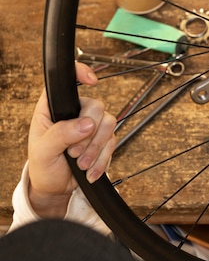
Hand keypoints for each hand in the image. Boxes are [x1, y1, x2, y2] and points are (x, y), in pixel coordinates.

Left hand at [27, 63, 115, 217]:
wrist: (55, 187)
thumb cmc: (43, 165)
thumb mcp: (43, 151)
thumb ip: (62, 134)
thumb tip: (87, 124)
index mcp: (53, 108)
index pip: (67, 82)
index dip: (81, 73)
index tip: (92, 81)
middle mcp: (74, 112)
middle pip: (96, 106)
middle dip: (89, 133)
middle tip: (74, 152)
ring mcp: (91, 125)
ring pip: (108, 124)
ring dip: (96, 148)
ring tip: (81, 164)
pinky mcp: (102, 139)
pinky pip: (113, 141)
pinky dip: (102, 159)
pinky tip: (89, 170)